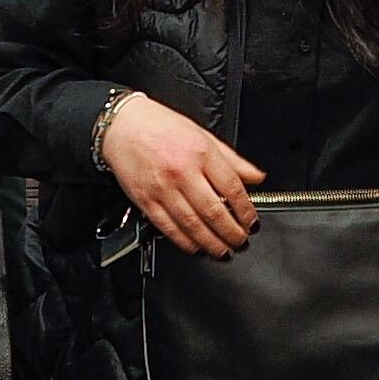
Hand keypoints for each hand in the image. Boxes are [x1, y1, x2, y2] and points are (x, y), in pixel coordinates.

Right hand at [98, 92, 265, 255]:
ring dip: (212, 243)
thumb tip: (256, 177)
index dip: (246, 210)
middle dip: (232, 233)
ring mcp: (163, 189)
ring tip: (224, 251)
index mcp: (201, 153)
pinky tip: (197, 247)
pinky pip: (169, 229)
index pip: (231, 188)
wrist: (122, 127)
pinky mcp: (146, 202)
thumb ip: (232, 159)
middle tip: (241, 242)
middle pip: (214, 211)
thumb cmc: (161, 127)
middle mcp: (182, 172)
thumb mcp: (203, 135)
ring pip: (192, 225)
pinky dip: (185, 242)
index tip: (251, 222)